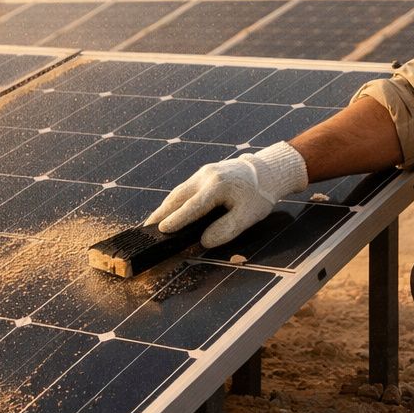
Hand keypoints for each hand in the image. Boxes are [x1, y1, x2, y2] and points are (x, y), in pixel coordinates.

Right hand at [146, 142, 308, 247]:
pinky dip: (174, 200)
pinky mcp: (203, 173)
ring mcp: (203, 172)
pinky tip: (168, 210)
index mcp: (218, 186)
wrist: (267, 171)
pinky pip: (184, 188)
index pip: (193, 206)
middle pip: (178, 197)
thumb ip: (227, 229)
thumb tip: (204, 241)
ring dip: (165, 207)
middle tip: (146, 229)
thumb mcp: (248, 215)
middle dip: (162, 213)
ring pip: (178, 191)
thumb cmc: (258, 196)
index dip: (177, 219)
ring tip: (152, 222)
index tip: (162, 230)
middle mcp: (206, 176)